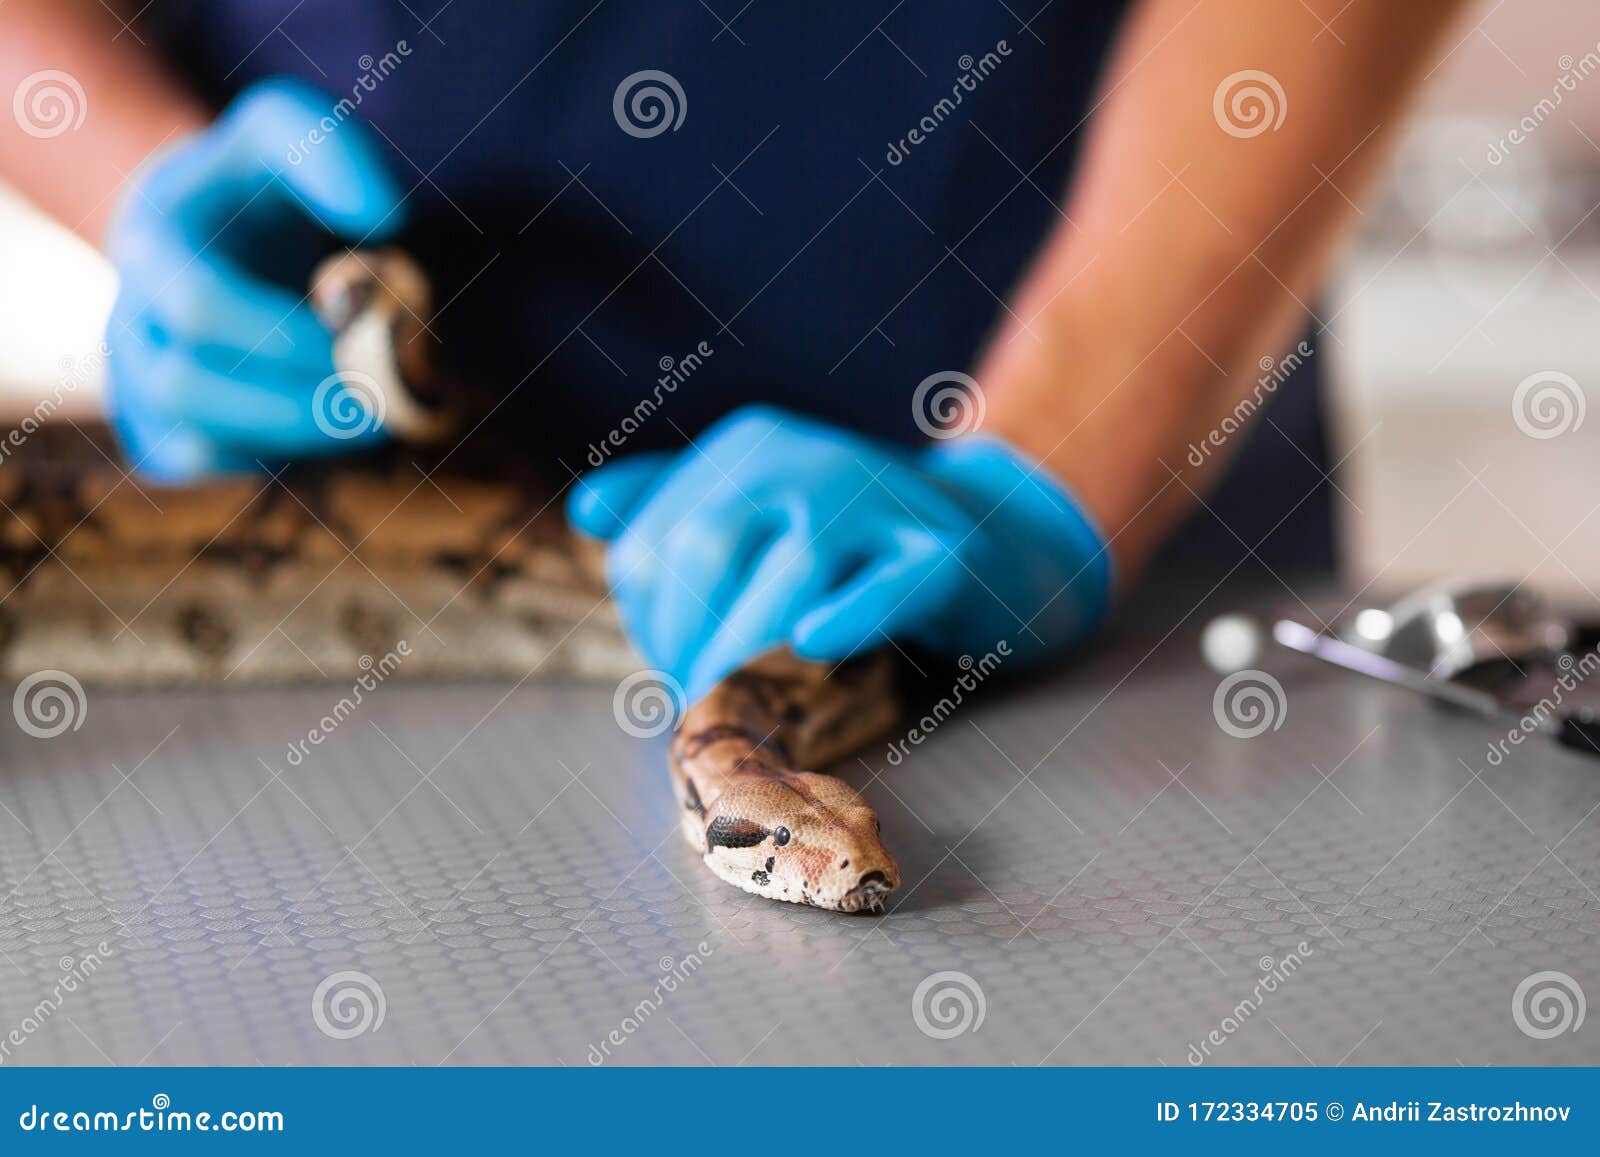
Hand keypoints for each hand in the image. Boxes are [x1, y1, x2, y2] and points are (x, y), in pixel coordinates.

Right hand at [104, 78, 404, 480]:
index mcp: (154, 242)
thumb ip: (336, 158)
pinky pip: (211, 465)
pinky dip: (281, 456)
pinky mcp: (164, 432)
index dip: (288, 335)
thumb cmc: (264, 183)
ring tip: (381, 414)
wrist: (222, 232)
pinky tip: (335, 423)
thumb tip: (389, 219)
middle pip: (189, 386)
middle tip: (388, 394)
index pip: (200, 305)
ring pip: (198, 440)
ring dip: (298, 435)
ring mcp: (138, 381)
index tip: (369, 331)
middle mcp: (131, 316)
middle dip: (298, 397)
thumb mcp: (291, 133)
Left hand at [568, 406, 1113, 698]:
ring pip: (791, 572)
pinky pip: (890, 585)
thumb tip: (592, 509)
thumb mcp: (763, 509)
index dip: (648, 622)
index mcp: (749, 448)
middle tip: (701, 704)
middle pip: (707, 549)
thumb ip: (675, 505)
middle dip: (686, 642)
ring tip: (741, 706)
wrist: (992, 534)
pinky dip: (849, 615)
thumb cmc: (854, 543)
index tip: (673, 671)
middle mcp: (806, 457)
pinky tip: (814, 645)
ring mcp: (881, 500)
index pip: (655, 541)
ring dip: (747, 653)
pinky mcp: (946, 554)